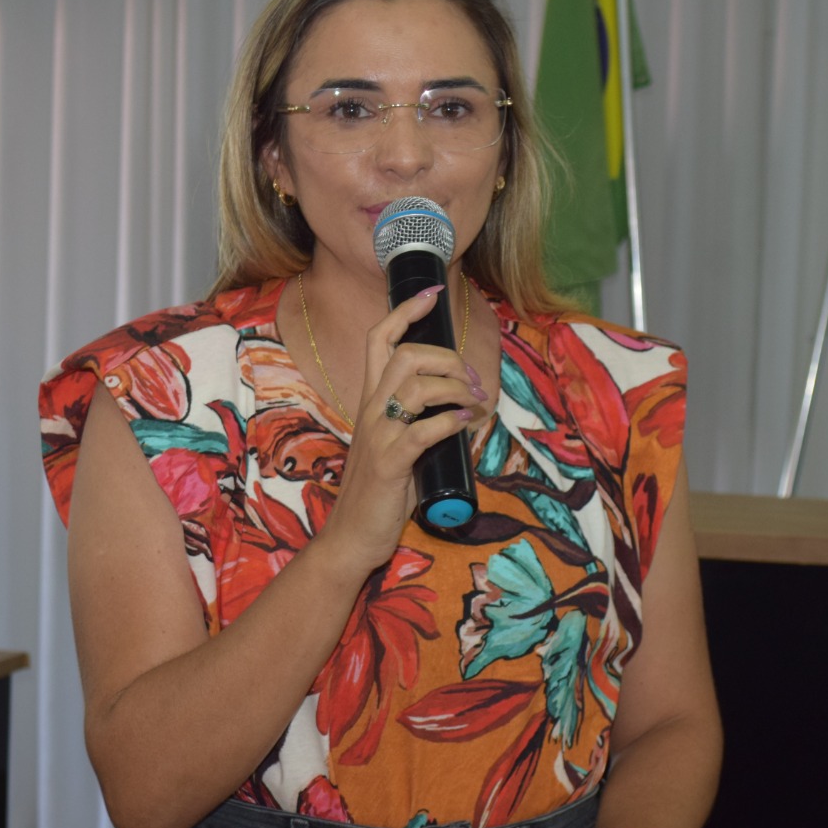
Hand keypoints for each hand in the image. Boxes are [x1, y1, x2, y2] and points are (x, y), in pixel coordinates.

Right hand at [313, 285, 488, 572]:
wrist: (353, 537)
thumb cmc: (380, 493)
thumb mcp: (400, 447)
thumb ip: (422, 423)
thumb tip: (464, 411)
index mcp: (372, 402)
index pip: (381, 340)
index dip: (406, 310)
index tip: (433, 290)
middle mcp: (371, 411)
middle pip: (405, 355)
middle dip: (447, 356)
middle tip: (471, 381)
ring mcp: (378, 436)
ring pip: (416, 386)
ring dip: (455, 388)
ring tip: (475, 403)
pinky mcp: (389, 464)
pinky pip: (422, 430)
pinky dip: (449, 422)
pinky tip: (465, 424)